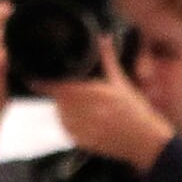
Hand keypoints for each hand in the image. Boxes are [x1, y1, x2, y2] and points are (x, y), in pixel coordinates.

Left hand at [41, 37, 176, 172]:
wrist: (147, 142)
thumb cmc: (137, 111)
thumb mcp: (122, 83)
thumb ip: (108, 60)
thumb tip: (104, 38)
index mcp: (96, 94)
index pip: (62, 87)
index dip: (45, 84)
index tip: (34, 80)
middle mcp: (88, 112)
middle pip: (60, 101)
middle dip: (60, 96)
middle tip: (71, 95)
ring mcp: (85, 129)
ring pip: (62, 116)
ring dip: (64, 110)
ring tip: (80, 108)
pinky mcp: (85, 143)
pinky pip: (68, 131)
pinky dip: (70, 125)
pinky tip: (82, 122)